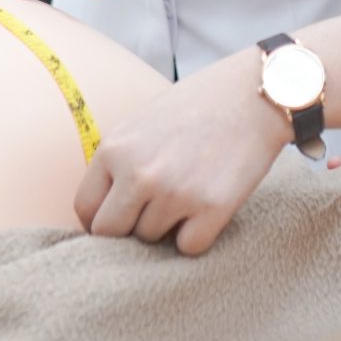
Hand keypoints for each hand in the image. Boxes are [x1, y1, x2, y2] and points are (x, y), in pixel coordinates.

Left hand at [75, 49, 289, 254]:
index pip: (85, 209)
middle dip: (129, 228)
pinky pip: (188, 247)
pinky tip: (207, 206)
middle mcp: (139, 173)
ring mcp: (175, 193)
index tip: (119, 218)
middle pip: (111, 234)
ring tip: (189, 192)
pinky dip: (196, 235)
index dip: (101, 219)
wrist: (254, 93)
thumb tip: (100, 214)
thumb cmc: (197, 106)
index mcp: (115, 148)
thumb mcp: (140, 123)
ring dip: (167, 226)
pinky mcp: (211, 208)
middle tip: (153, 211)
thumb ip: (117, 163)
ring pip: (151, 240)